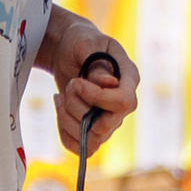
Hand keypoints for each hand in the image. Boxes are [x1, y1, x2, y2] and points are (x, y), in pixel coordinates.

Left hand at [58, 34, 138, 156]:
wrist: (69, 51)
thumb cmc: (80, 42)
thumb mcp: (86, 43)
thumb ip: (97, 62)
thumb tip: (107, 83)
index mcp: (129, 78)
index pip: (123, 102)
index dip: (97, 98)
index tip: (77, 83)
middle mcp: (124, 103)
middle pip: (104, 126)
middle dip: (77, 108)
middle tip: (70, 85)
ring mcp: (111, 119)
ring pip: (91, 140)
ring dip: (67, 120)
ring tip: (61, 96)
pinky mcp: (95, 130)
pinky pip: (82, 148)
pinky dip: (65, 134)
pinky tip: (60, 111)